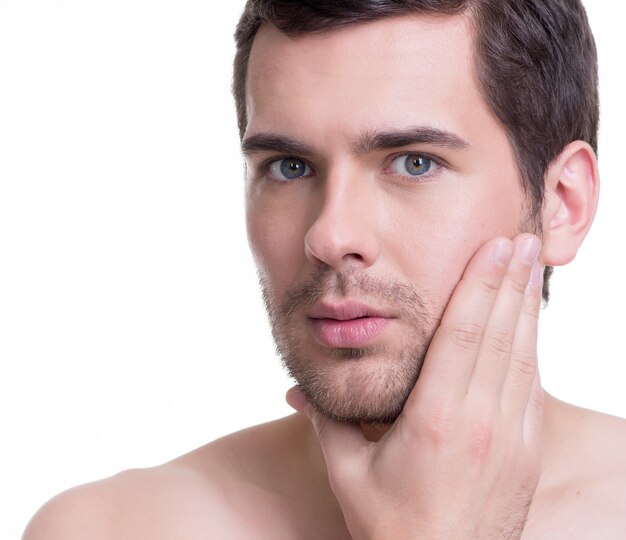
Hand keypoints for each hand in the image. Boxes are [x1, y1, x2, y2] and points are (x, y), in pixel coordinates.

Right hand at [286, 234, 543, 539]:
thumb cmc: (391, 529)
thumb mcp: (347, 475)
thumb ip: (325, 425)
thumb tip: (296, 392)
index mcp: (436, 423)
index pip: (464, 338)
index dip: (481, 286)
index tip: (496, 247)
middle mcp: (483, 425)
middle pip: (501, 337)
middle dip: (512, 281)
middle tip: (522, 236)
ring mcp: (512, 439)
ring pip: (524, 357)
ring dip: (527, 307)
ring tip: (531, 264)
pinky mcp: (526, 452)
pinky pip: (533, 386)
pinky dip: (531, 345)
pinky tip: (529, 321)